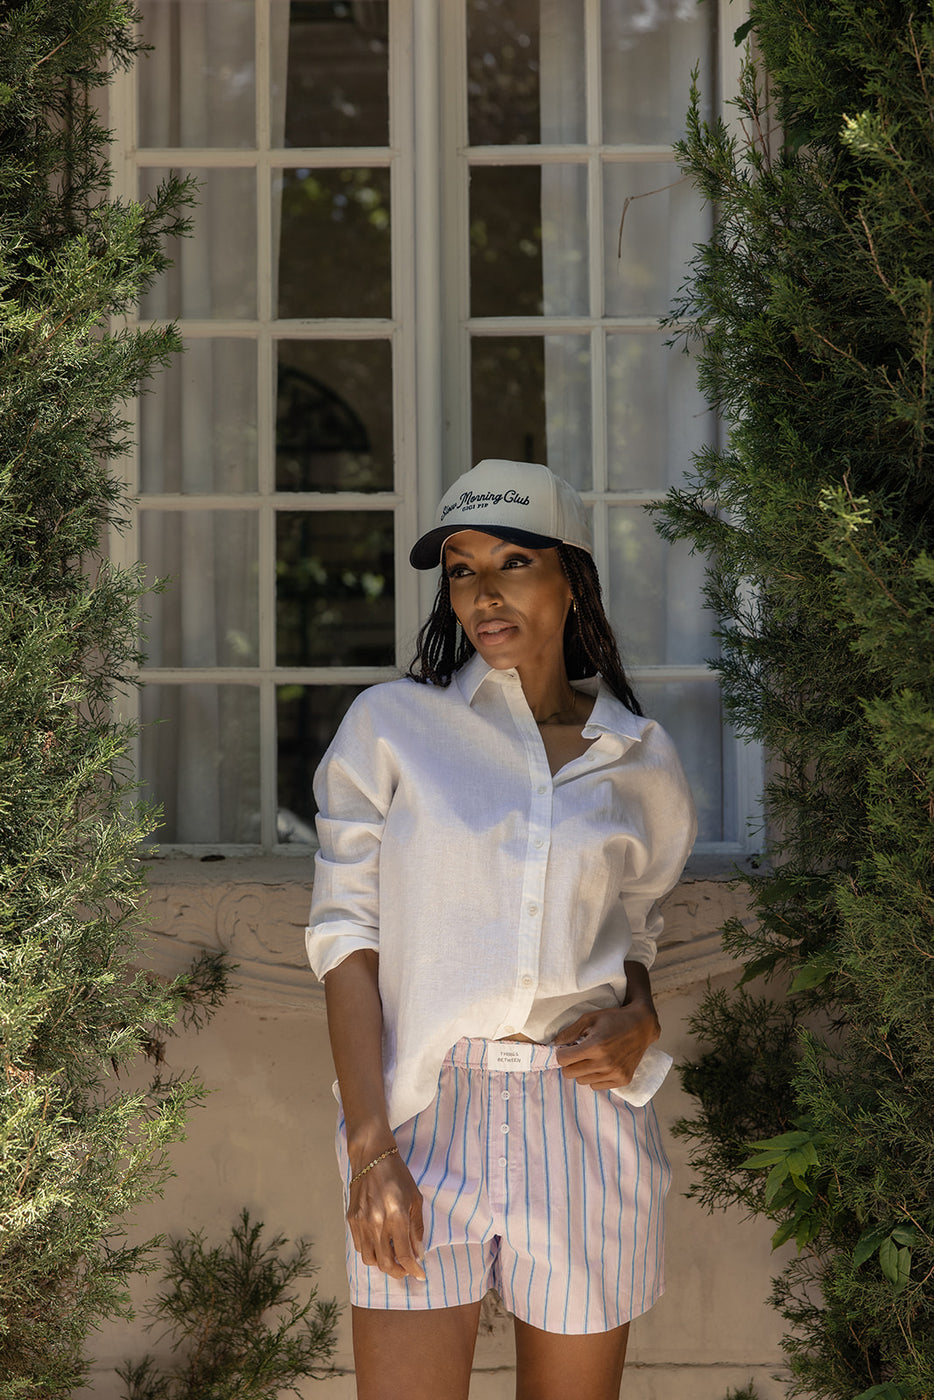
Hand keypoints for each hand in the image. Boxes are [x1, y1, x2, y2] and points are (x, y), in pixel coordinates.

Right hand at [347, 1149, 426, 1281]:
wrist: (372, 1157)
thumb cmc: (398, 1175)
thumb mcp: (415, 1198)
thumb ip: (417, 1228)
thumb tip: (418, 1253)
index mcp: (396, 1216)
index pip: (405, 1255)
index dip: (413, 1270)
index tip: (420, 1275)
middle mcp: (377, 1223)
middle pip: (385, 1263)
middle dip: (398, 1272)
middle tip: (406, 1270)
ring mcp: (361, 1222)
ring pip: (370, 1259)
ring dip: (383, 1264)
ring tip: (393, 1257)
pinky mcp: (351, 1220)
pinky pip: (360, 1247)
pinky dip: (371, 1252)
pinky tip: (380, 1244)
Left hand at [552, 1001, 660, 1090]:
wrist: (641, 1026)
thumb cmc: (614, 1019)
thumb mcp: (589, 1018)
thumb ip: (570, 1032)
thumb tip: (555, 1044)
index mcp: (595, 1046)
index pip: (563, 1060)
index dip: (562, 1053)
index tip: (568, 1048)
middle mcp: (605, 1063)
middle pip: (570, 1073)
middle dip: (570, 1063)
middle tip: (578, 1053)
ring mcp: (614, 1073)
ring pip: (582, 1081)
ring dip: (582, 1071)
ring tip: (592, 1058)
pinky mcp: (622, 1080)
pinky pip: (597, 1086)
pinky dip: (595, 1077)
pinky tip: (602, 1064)